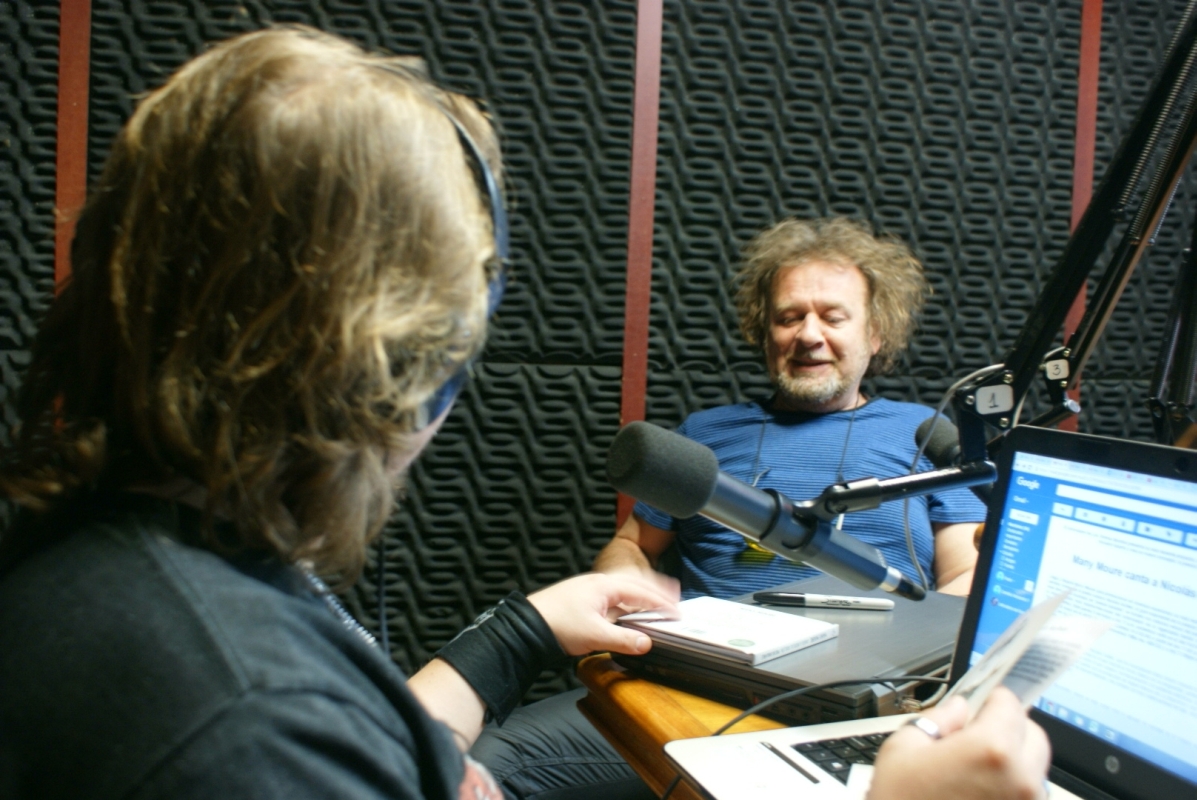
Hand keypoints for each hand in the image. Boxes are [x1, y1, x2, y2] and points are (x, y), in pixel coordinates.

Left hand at [527, 572, 679, 656]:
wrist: (526, 626)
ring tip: (656, 604)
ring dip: (641, 598)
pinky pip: (612, 599)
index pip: (641, 592)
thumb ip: (624, 639)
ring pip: (623, 592)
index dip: (661, 602)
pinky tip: (628, 614)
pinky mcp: (582, 602)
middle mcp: (598, 584)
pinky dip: (626, 605)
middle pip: (634, 585)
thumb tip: (646, 643)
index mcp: (605, 585)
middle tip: (674, 599)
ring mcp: (589, 592)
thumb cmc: (556, 624)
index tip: (676, 612)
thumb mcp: (595, 635)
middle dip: (655, 592)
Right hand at [867, 687, 1049, 799]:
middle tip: (976, 736)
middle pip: (1033, 736)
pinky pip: (1027, 797)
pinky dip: (1011, 790)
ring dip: (1013, 763)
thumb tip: (960, 708)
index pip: (1009, 704)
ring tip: (974, 774)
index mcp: (991, 749)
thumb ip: (939, 720)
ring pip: (1034, 770)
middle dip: (1009, 729)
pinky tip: (978, 795)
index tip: (980, 703)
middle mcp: (1021, 779)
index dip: (990, 699)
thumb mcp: (903, 749)